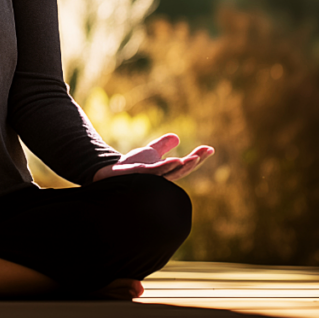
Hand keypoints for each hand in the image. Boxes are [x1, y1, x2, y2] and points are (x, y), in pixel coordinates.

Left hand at [92, 133, 212, 182]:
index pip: (184, 166)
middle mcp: (160, 178)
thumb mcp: (149, 152)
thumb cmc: (129, 167)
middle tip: (204, 152)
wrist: (108, 173)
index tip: (210, 149)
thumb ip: (162, 146)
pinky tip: (174, 161)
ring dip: (183, 167)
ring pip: (169, 174)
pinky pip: (154, 173)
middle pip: (180, 171)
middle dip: (193, 162)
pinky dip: (165, 168)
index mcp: (165, 172)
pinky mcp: (139, 176)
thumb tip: (177, 137)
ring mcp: (150, 180)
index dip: (198, 158)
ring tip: (193, 158)